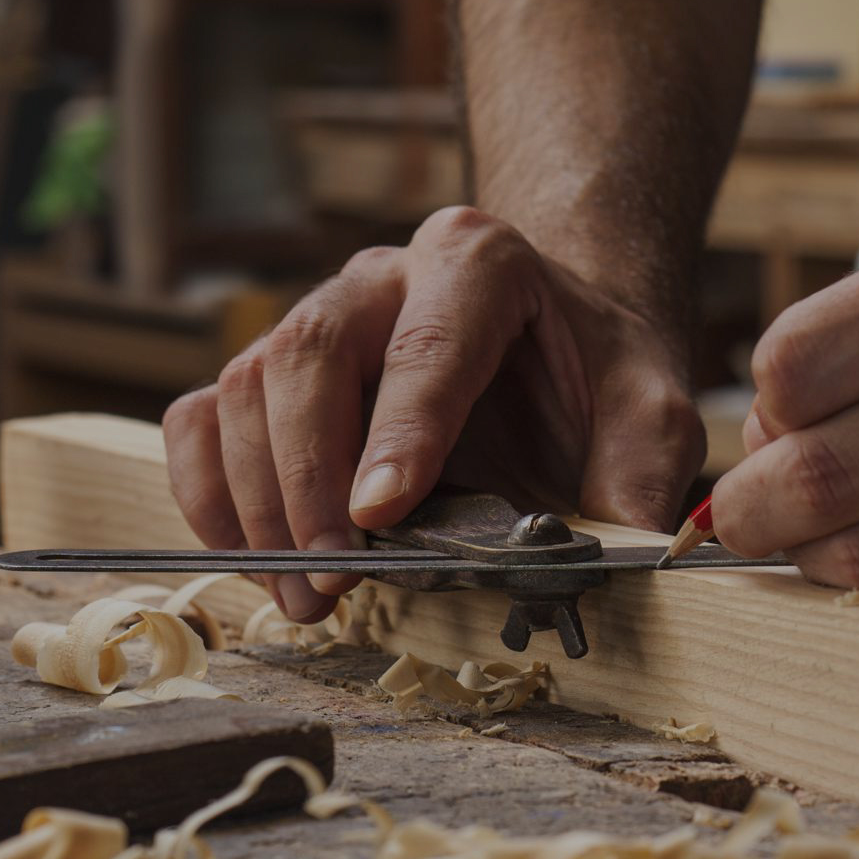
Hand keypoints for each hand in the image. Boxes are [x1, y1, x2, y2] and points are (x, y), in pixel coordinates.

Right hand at [164, 206, 704, 621]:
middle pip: (307, 358)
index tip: (378, 515)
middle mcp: (383, 275)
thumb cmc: (597, 369)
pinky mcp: (274, 367)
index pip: (427, 344)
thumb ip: (643, 475)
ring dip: (256, 504)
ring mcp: (316, 315)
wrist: (557, 332)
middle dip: (307, 482)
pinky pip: (204, 416)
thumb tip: (617, 557)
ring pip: (244, 389)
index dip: (398, 433)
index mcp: (478, 262)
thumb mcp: (654, 410)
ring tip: (303, 596)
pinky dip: (209, 493)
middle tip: (330, 580)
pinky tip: (251, 559)